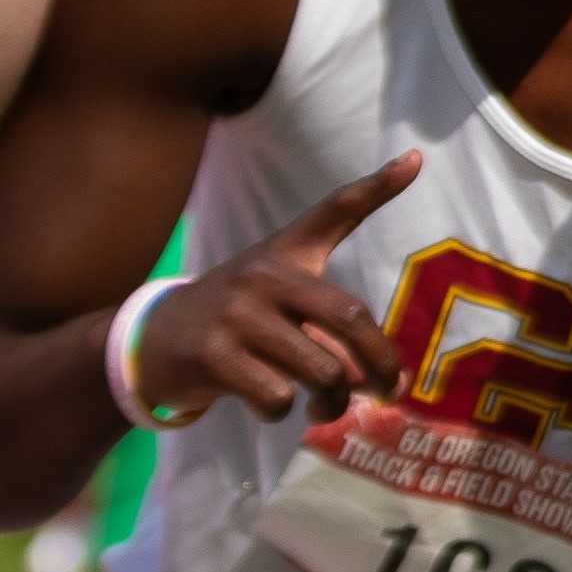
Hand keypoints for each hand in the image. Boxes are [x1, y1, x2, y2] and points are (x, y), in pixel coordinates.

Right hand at [132, 152, 419, 424]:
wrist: (156, 340)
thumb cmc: (238, 317)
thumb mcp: (278, 291)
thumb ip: (332, 318)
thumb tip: (385, 380)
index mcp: (286, 253)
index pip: (335, 209)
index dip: (376, 186)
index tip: (415, 158)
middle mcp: (264, 276)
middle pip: (349, 317)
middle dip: (381, 362)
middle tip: (390, 389)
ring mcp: (237, 315)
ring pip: (320, 370)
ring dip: (333, 402)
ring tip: (326, 407)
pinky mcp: (214, 357)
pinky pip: (277, 398)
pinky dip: (283, 413)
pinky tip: (271, 404)